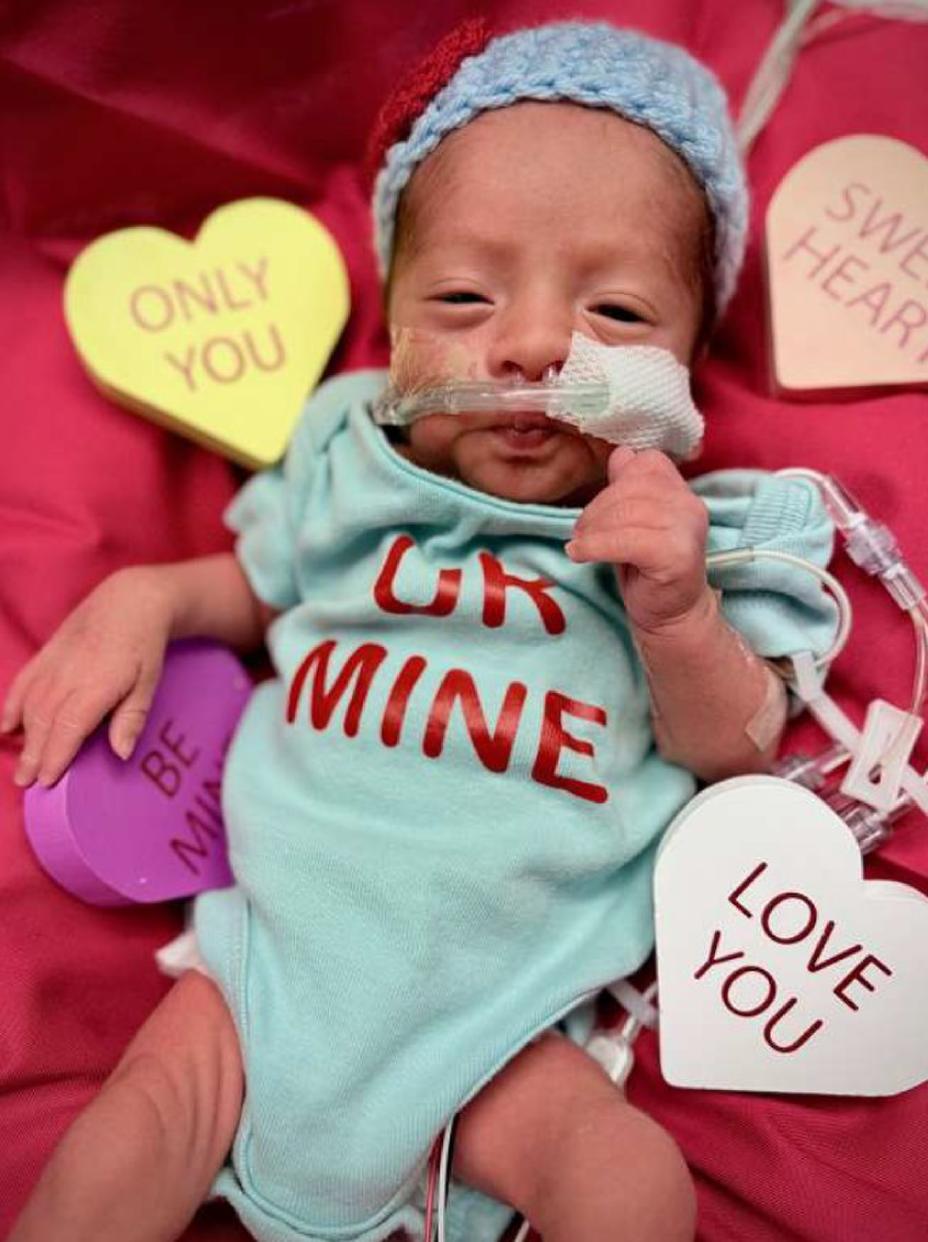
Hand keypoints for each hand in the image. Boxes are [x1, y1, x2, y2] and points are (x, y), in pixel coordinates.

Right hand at [1, 568, 173, 787]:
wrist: (129, 601)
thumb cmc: (144, 646)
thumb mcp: (149, 682)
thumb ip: (132, 717)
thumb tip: (121, 754)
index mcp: (98, 683)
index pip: (70, 725)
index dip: (56, 754)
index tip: (46, 780)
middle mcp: (70, 673)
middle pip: (45, 720)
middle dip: (34, 754)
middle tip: (26, 783)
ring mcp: (54, 662)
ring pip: (31, 704)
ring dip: (24, 737)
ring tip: (21, 766)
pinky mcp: (46, 653)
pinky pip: (23, 682)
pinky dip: (12, 704)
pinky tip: (5, 727)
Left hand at [566, 447, 709, 634]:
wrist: (671, 616)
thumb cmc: (648, 569)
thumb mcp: (634, 522)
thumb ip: (628, 488)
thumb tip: (620, 454)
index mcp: (682, 492)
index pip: (646, 463)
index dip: (616, 482)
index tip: (599, 510)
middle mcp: (690, 505)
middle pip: (631, 488)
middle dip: (597, 510)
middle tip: (581, 533)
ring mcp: (687, 530)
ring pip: (626, 513)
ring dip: (593, 529)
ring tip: (581, 546)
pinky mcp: (677, 555)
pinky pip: (626, 540)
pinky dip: (596, 546)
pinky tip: (581, 554)